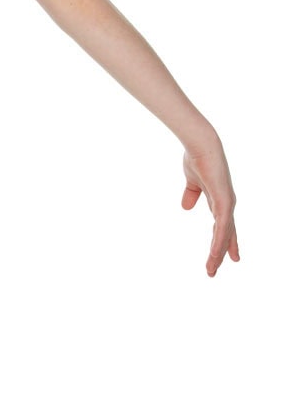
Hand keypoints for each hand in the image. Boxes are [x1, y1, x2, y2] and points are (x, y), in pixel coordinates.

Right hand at [181, 137, 238, 276]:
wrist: (200, 145)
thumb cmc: (196, 158)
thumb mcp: (192, 182)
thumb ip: (191, 195)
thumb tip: (186, 208)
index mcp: (219, 200)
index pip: (223, 225)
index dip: (224, 240)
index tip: (225, 256)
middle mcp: (227, 203)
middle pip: (226, 233)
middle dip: (222, 251)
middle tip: (217, 269)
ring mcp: (227, 203)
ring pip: (225, 234)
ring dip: (218, 252)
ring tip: (212, 268)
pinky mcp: (224, 201)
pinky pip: (222, 226)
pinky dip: (219, 241)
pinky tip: (216, 253)